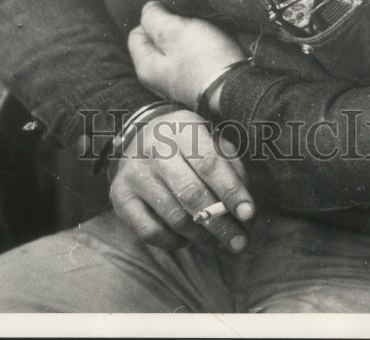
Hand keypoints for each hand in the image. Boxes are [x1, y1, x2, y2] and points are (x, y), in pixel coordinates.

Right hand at [109, 108, 254, 251]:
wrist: (139, 138)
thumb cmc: (188, 144)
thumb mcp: (211, 140)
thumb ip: (231, 166)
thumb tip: (244, 206)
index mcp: (182, 128)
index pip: (209, 163)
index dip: (231, 191)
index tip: (248, 215)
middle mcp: (154, 147)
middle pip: (191, 193)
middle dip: (220, 223)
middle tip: (240, 242)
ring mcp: (134, 172)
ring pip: (173, 217)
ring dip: (201, 235)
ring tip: (215, 239)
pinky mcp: (120, 197)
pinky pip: (150, 232)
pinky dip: (174, 242)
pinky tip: (186, 238)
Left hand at [128, 0, 244, 109]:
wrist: (238, 89)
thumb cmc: (205, 60)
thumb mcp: (174, 30)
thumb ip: (154, 17)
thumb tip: (147, 9)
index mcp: (146, 66)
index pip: (136, 33)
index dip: (153, 19)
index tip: (172, 16)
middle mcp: (157, 78)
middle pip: (156, 41)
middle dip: (170, 28)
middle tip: (188, 25)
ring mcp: (176, 82)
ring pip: (175, 48)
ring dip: (186, 37)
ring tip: (201, 35)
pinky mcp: (194, 82)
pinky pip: (190, 58)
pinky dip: (198, 49)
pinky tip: (209, 47)